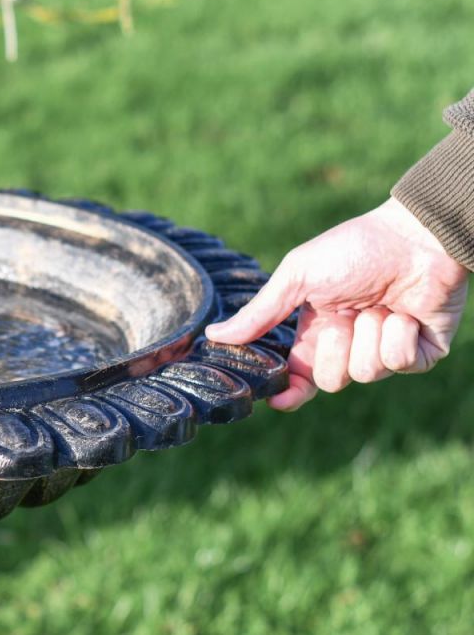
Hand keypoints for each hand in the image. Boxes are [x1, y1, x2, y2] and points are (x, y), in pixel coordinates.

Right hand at [204, 198, 468, 410]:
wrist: (417, 236)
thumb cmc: (356, 248)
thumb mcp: (297, 276)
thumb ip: (260, 312)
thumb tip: (213, 334)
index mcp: (317, 331)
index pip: (298, 376)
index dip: (288, 392)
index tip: (278, 398)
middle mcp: (350, 346)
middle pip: (331, 381)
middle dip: (336, 348)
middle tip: (346, 317)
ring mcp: (385, 351)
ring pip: (366, 373)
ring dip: (370, 334)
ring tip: (380, 305)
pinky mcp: (420, 353)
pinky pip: (400, 363)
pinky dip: (399, 336)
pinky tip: (405, 313)